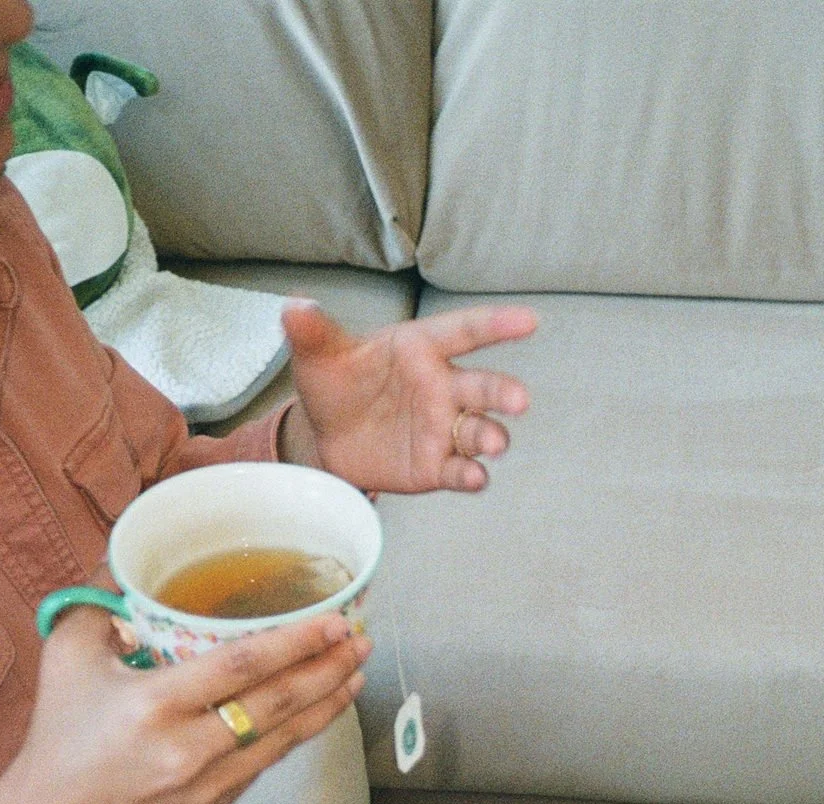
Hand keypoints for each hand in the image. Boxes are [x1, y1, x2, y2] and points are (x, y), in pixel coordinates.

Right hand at [0, 609, 370, 803]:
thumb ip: (100, 602)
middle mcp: (186, 748)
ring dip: (326, 704)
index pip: (242, 667)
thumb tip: (129, 555)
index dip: (296, 643)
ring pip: (284, 738)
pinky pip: (267, 761)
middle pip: (277, 704)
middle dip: (327, 669)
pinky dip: (297, 733)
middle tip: (360, 640)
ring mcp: (205, 783)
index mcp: (153, 705)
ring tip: (355, 671)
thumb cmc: (59, 732)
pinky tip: (318, 708)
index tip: (334, 622)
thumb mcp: (67, 656)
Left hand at [279, 301, 536, 493]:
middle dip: (503, 393)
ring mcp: (444, 428)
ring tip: (493, 445)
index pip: (464, 332)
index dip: (496, 325)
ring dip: (491, 437)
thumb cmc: (335, 385)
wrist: (326, 438)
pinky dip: (470, 475)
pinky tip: (474, 477)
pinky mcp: (437, 466)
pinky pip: (459, 470)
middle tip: (519, 401)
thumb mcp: (319, 356)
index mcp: (421, 348)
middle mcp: (443, 387)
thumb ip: (313, 332)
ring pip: (479, 431)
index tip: (529, 321)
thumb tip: (294, 306)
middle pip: (483, 386)